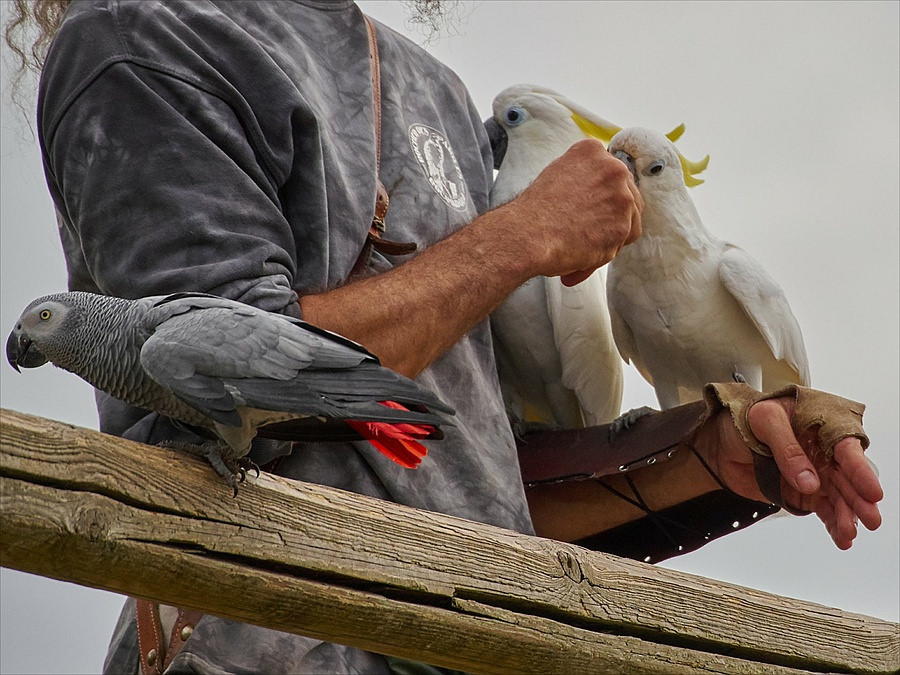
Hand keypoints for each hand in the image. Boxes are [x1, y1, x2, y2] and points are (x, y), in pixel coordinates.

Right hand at [511, 138, 642, 283]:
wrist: (527, 234)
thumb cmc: (534, 212)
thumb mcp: (556, 175)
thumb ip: (581, 177)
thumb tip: (593, 192)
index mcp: (592, 152)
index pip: (611, 174)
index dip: (602, 195)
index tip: (589, 208)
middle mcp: (613, 169)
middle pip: (626, 195)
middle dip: (611, 215)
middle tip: (586, 229)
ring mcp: (622, 198)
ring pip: (627, 221)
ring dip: (607, 235)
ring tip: (579, 245)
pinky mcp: (623, 227)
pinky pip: (619, 244)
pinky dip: (602, 254)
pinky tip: (580, 256)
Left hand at [703, 396, 882, 548]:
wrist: (719, 442)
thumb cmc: (743, 419)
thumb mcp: (764, 421)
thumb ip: (787, 448)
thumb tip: (809, 480)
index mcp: (820, 426)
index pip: (846, 448)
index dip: (860, 470)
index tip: (871, 490)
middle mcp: (822, 451)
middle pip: (847, 477)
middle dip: (860, 499)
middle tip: (870, 518)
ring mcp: (814, 474)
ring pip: (838, 497)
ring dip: (847, 516)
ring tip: (849, 533)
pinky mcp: (803, 492)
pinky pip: (823, 509)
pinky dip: (833, 524)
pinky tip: (841, 537)